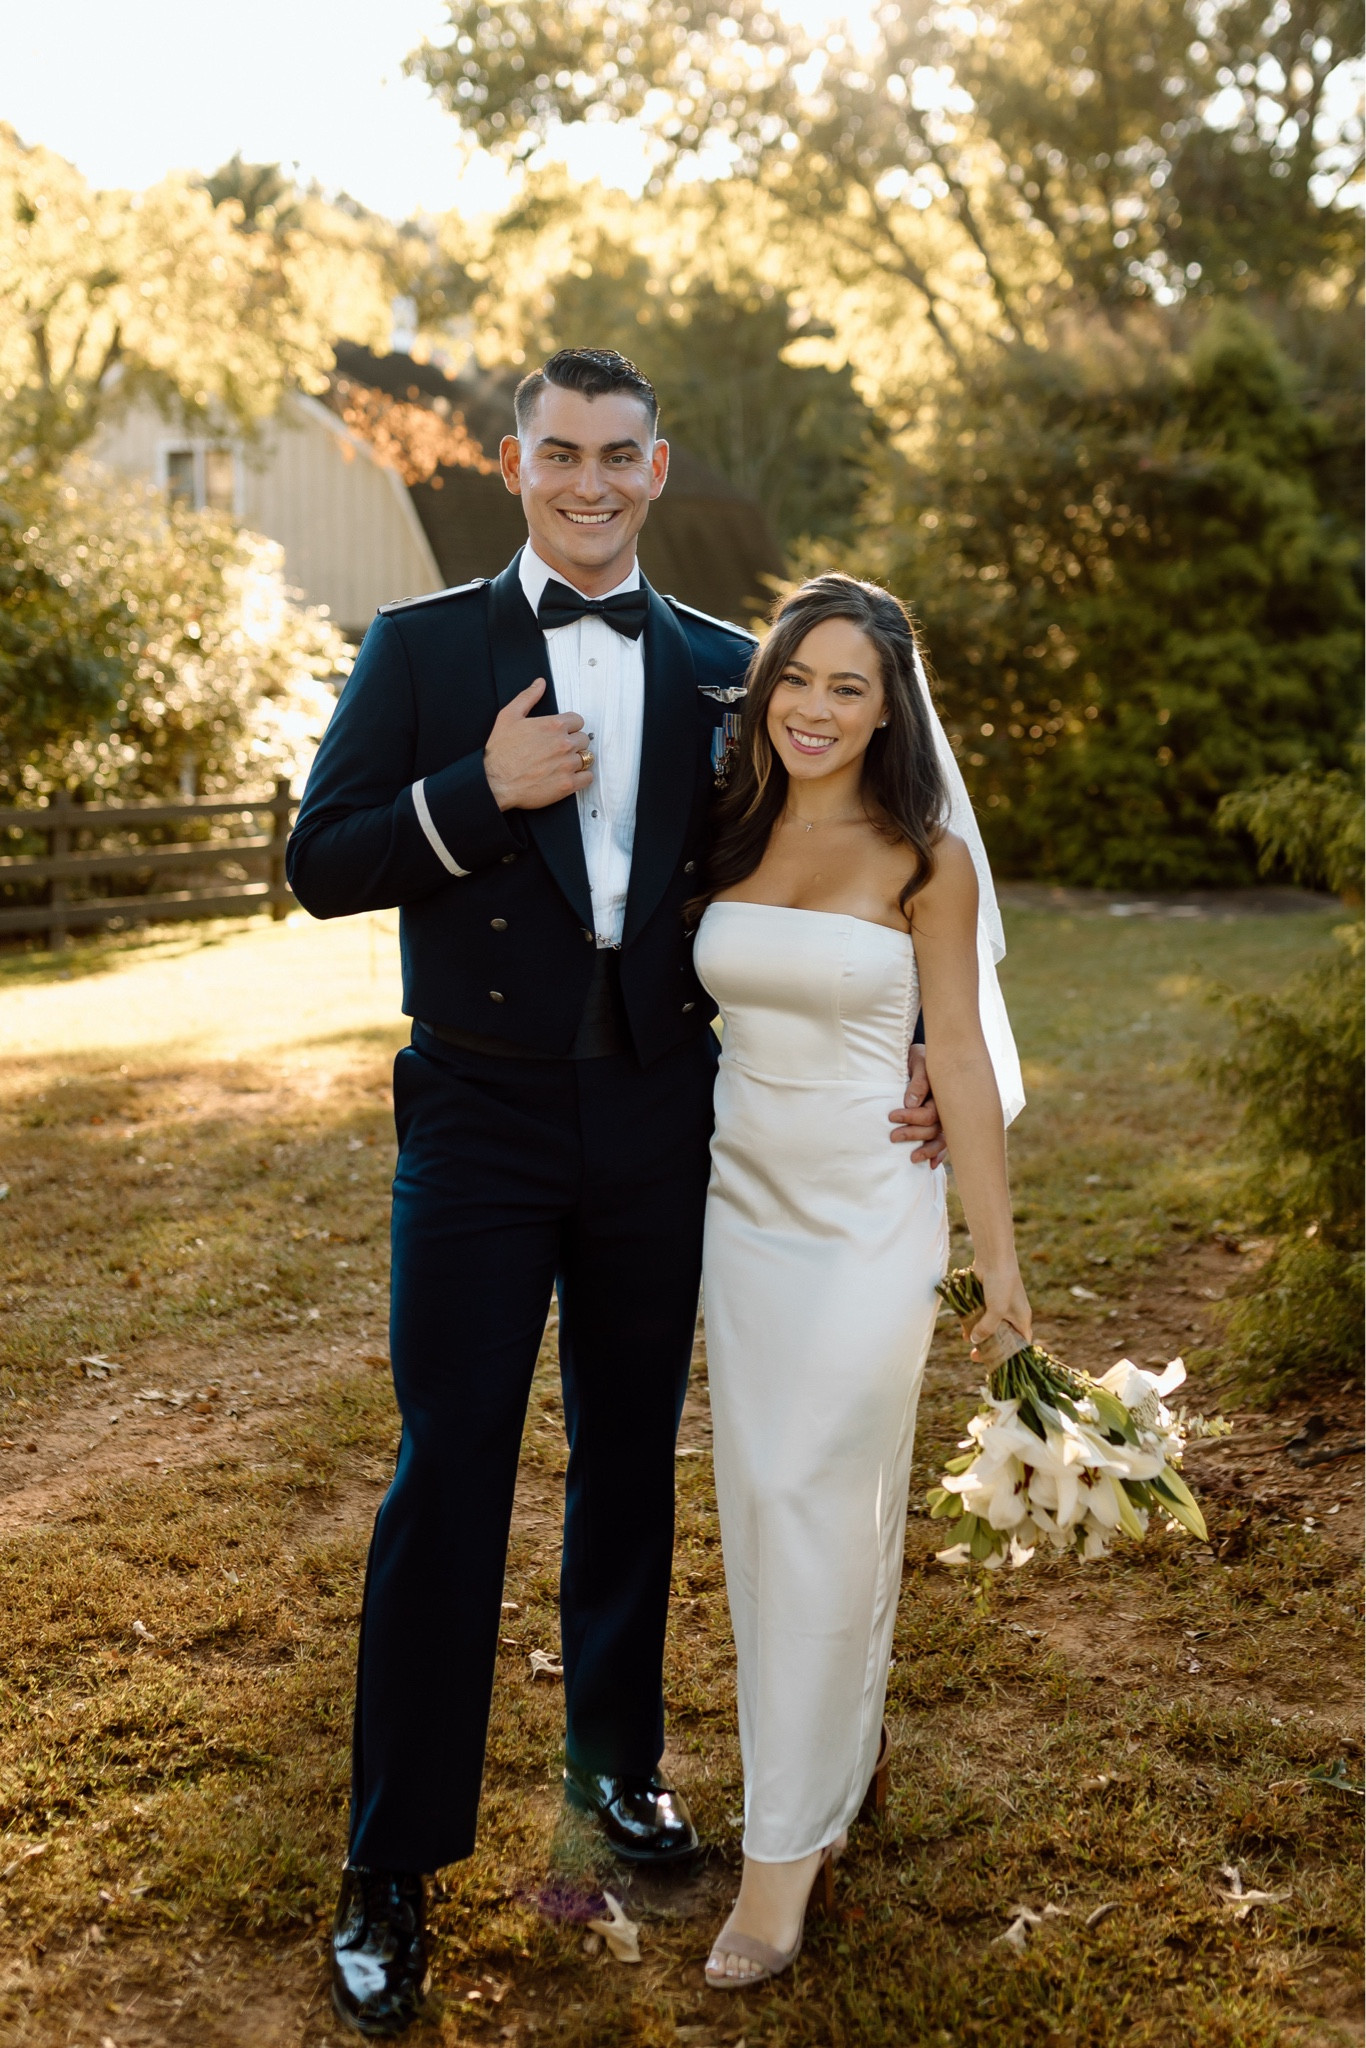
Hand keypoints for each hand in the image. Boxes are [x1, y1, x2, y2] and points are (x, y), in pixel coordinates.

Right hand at [483, 678, 595, 811]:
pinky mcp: (568, 784)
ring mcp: (567, 765)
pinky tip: (569, 776)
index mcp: (553, 725)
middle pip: (584, 739)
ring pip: (586, 758)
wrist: (494, 782)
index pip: (578, 721)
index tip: (561, 734)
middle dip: (573, 743)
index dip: (570, 727)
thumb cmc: (500, 752)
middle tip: (559, 750)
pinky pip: (588, 778)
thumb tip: (540, 684)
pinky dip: (581, 777)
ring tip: (561, 764)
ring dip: (577, 760)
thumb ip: (528, 697)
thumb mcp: (509, 716)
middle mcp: (563, 744)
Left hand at [888, 1044, 946, 1164]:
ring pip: (941, 1138)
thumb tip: (911, 1102)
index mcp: (943, 1092)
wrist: (927, 1053)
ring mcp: (947, 1116)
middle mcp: (948, 1107)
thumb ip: (917, 1080)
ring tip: (912, 1159)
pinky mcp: (943, 1122)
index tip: (892, 1116)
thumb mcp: (918, 1061)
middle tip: (893, 1137)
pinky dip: (939, 1154)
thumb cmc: (919, 1056)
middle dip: (914, 1134)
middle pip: (934, 1128)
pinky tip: (932, 1165)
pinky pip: (945, 1141)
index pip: (930, 1114)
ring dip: (928, 1150)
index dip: (911, 1117)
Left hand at [968, 1263, 1032, 1354]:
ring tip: (968, 1343)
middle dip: (989, 1347)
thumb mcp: (996, 1310)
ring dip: (978, 1335)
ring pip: (988, 1327)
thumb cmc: (1001, 1283)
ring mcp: (998, 1306)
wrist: (993, 1257)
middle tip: (976, 1357)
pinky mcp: (985, 1299)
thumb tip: (974, 1342)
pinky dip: (972, 1323)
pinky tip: (963, 1330)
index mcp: (1021, 1319)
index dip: (1011, 1355)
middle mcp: (1011, 1314)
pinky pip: (979, 1316)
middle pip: (1002, 1337)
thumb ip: (986, 1328)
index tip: (998, 1364)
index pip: (1021, 1343)